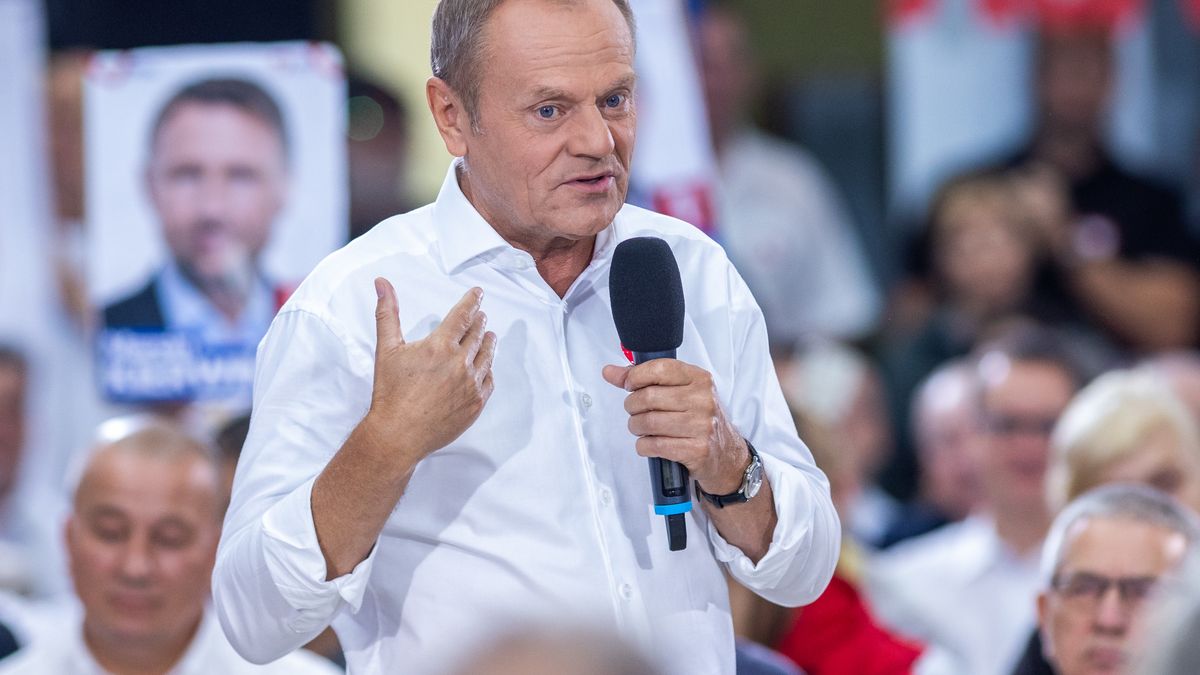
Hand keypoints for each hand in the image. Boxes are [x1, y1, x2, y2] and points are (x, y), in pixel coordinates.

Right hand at [366, 278, 496, 461]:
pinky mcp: (476, 404)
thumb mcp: (386, 349)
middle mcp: (460, 363)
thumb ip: (387, 313)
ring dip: (488, 343)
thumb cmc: (390, 392)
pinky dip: (488, 371)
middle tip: (481, 316)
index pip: (463, 315)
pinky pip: (488, 381)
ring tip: (489, 336)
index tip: (479, 294)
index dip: (472, 302)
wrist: (398, 434)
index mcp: (440, 346)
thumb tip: (382, 283)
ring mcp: (471, 384)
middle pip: (477, 334)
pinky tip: (486, 367)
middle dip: (479, 322)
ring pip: (487, 356)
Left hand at [602, 360, 748, 494]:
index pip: (660, 368)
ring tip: (641, 428)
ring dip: (636, 427)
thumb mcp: (680, 393)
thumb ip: (645, 380)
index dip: (636, 376)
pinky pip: (655, 445)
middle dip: (632, 406)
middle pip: (649, 397)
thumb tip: (610, 372)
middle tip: (636, 412)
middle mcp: (703, 400)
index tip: (629, 385)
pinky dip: (644, 446)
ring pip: (649, 422)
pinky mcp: (697, 450)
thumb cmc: (699, 420)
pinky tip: (649, 444)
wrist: (726, 455)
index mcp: (700, 379)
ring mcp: (702, 426)